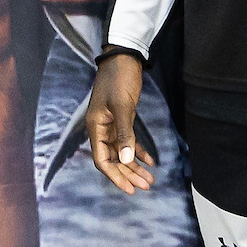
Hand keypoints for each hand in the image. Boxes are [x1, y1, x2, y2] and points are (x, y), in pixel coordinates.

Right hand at [87, 52, 154, 193]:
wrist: (124, 57)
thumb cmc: (120, 79)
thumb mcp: (123, 106)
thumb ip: (125, 134)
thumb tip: (126, 160)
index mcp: (96, 127)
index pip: (102, 160)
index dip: (115, 176)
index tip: (130, 189)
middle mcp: (102, 128)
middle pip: (114, 159)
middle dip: (129, 174)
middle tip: (147, 186)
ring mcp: (112, 124)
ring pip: (123, 152)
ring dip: (135, 165)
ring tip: (150, 179)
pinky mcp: (123, 118)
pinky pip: (129, 140)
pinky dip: (139, 151)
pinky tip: (150, 161)